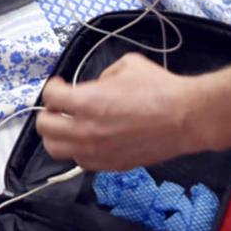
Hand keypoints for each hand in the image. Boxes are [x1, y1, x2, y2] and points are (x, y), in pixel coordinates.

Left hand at [35, 52, 208, 171]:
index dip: (53, 87)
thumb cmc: (159, 88)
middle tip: (60, 107)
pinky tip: (90, 140)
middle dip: (49, 113)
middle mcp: (86, 130)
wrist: (186, 118)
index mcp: (87, 102)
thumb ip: (104, 75)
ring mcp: (97, 152)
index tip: (61, 85)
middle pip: (44, 127)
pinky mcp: (111, 165)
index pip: (50, 96)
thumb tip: (97, 85)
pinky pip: (81, 162)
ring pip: (57, 150)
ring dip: (58, 135)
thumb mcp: (127, 65)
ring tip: (69, 126)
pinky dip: (78, 150)